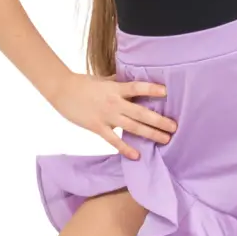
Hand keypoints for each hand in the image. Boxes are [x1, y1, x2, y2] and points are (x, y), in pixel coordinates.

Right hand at [50, 72, 177, 159]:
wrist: (62, 91)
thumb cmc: (83, 83)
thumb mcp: (103, 80)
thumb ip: (118, 83)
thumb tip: (131, 81)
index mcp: (116, 88)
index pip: (137, 87)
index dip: (151, 89)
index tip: (166, 92)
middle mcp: (114, 103)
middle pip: (141, 112)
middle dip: (159, 120)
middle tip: (174, 127)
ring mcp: (106, 116)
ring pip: (132, 127)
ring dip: (150, 134)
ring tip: (165, 139)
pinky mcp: (98, 127)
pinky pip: (114, 140)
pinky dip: (125, 148)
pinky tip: (137, 155)